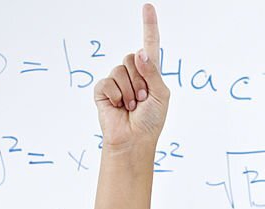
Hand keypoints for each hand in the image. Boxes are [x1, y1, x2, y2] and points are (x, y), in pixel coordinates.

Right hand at [93, 3, 169, 151]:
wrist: (135, 140)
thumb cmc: (151, 120)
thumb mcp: (161, 95)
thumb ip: (153, 72)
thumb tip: (139, 52)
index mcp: (150, 73)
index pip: (150, 45)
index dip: (149, 26)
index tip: (148, 7)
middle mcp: (133, 73)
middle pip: (132, 58)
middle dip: (141, 81)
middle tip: (142, 100)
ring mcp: (116, 80)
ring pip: (121, 69)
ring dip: (130, 91)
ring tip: (132, 106)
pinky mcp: (103, 89)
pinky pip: (109, 82)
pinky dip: (117, 96)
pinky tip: (119, 107)